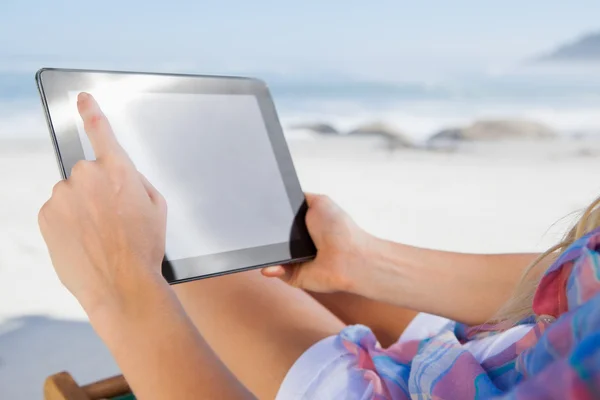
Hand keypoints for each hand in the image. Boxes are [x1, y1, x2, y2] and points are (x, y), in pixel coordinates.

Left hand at [38, 93, 167, 314]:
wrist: (122, 284)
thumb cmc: (144, 248)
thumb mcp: (156, 208)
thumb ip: (136, 181)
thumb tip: (121, 175)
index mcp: (118, 171)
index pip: (101, 131)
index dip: (91, 111)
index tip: (82, 98)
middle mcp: (86, 176)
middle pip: (86, 173)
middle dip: (96, 189)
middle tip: (111, 218)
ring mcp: (62, 195)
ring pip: (70, 193)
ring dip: (81, 207)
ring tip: (99, 235)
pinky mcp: (46, 215)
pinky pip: (57, 211)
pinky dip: (67, 222)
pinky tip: (84, 241)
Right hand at [261, 194, 374, 292]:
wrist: (349, 256)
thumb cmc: (340, 229)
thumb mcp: (320, 202)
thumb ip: (302, 197)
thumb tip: (287, 194)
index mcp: (304, 225)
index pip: (280, 220)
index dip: (269, 217)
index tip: (257, 213)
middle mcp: (299, 242)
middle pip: (272, 237)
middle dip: (264, 234)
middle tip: (258, 230)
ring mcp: (294, 259)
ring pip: (270, 254)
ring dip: (265, 252)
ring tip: (262, 247)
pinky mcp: (293, 275)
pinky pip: (275, 271)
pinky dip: (271, 268)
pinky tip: (271, 264)